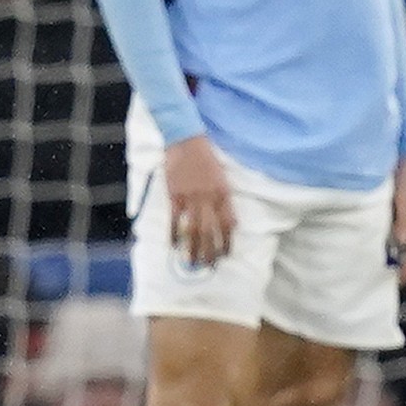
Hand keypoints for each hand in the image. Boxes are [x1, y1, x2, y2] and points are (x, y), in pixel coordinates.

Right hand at [164, 134, 235, 268]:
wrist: (186, 140)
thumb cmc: (206, 157)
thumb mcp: (222, 177)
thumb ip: (225, 200)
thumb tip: (231, 223)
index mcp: (223, 194)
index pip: (228, 224)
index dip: (228, 241)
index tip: (226, 254)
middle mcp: (208, 199)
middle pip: (211, 231)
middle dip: (211, 251)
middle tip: (210, 265)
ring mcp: (191, 198)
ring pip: (194, 229)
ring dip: (194, 248)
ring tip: (193, 262)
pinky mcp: (174, 195)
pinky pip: (175, 219)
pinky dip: (174, 234)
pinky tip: (174, 245)